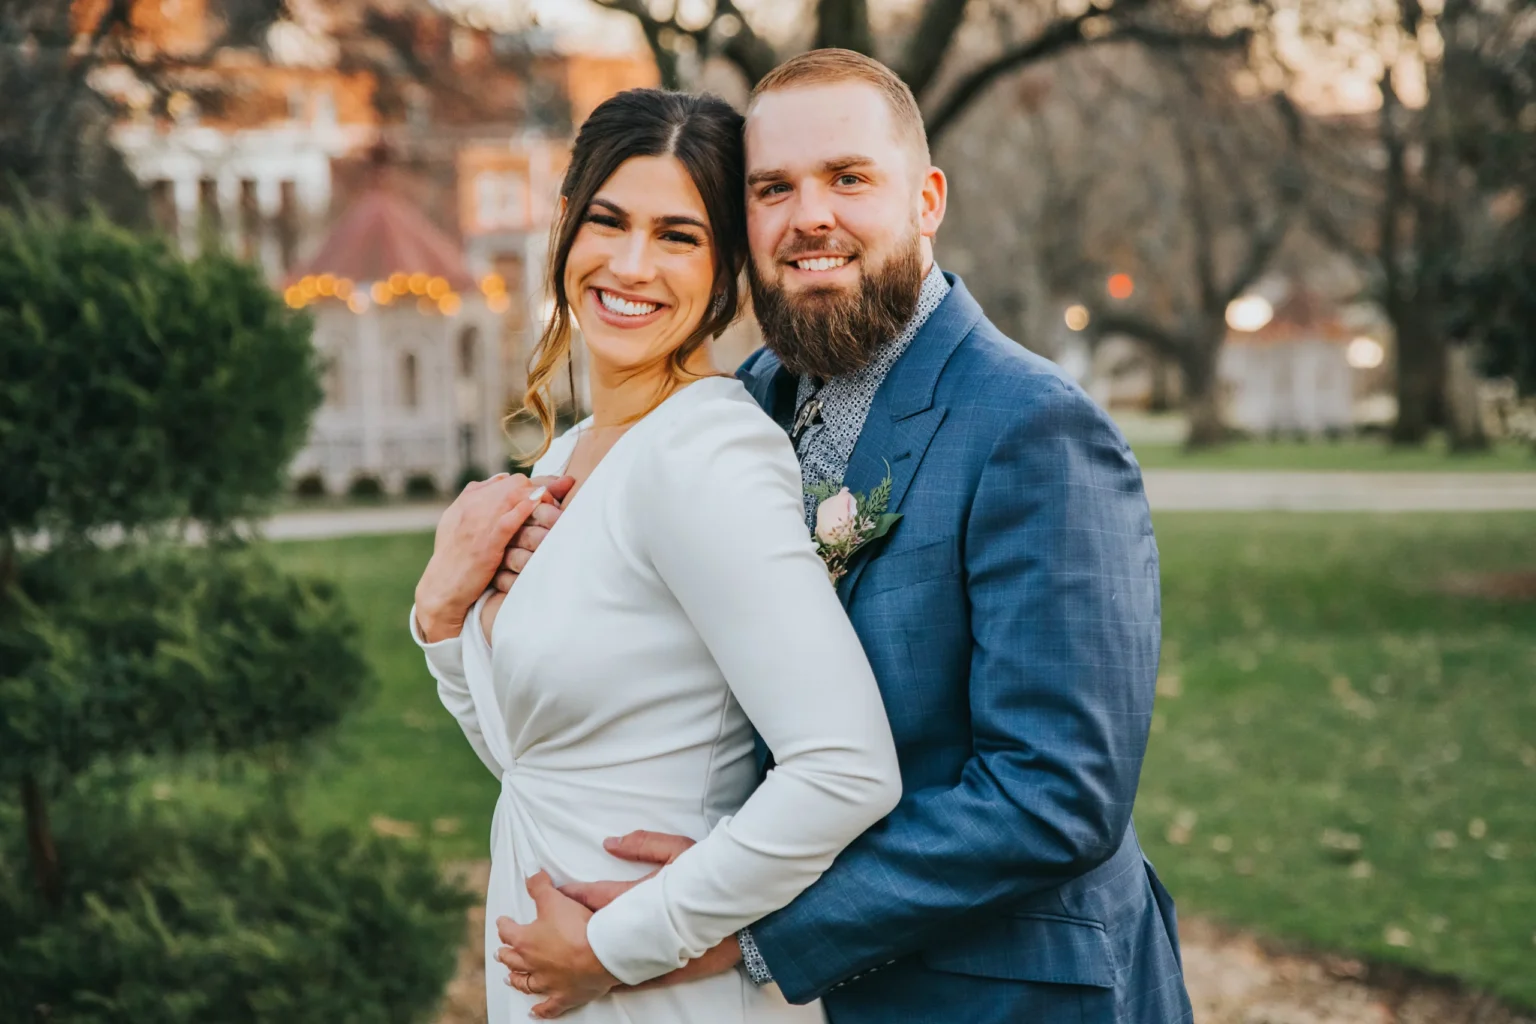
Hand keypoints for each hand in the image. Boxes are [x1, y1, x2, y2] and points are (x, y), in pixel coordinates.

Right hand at [414, 474, 563, 641]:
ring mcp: (479, 522)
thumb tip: (502, 478)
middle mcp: (473, 505)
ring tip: (554, 508)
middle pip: (516, 483)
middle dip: (538, 490)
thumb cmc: (455, 557)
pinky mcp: (487, 543)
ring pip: (515, 494)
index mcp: (468, 499)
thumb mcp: (459, 522)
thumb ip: (478, 500)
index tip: (542, 498)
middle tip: (552, 505)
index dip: (529, 487)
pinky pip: (511, 519)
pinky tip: (539, 507)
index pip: (507, 480)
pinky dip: (527, 509)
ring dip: (540, 497)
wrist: (442, 587)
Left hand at [496, 872, 618, 1018]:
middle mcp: (531, 964)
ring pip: (525, 983)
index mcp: (525, 940)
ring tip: (510, 978)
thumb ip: (540, 886)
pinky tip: (535, 1011)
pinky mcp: (563, 996)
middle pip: (512, 960)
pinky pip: (548, 1007)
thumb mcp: (555, 899)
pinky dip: (540, 1010)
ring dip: (516, 980)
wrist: (599, 955)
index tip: (503, 922)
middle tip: (501, 952)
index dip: (504, 925)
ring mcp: (546, 982)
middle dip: (505, 954)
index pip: (508, 931)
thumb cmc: (576, 927)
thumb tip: (531, 875)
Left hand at [557, 831, 736, 993]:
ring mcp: (649, 949)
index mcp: (638, 895)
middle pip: (596, 927)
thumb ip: (644, 844)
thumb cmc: (710, 878)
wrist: (742, 916)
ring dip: (586, 955)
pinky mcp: (662, 966)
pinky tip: (601, 981)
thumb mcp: (680, 850)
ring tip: (565, 957)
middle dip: (569, 926)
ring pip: (608, 955)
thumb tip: (609, 843)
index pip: (597, 894)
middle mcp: (639, 925)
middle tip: (548, 927)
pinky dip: (614, 976)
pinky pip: (631, 974)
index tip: (556, 891)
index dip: (574, 893)